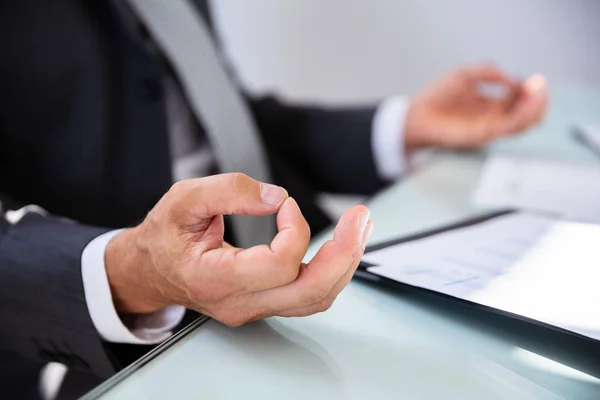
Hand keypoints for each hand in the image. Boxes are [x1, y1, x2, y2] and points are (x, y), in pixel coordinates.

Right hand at [105, 173, 372, 326]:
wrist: (149, 271)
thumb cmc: (164, 235)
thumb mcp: (184, 198)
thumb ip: (229, 190)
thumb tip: (277, 198)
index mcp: (215, 279)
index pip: (278, 266)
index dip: (294, 228)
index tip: (284, 203)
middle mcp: (239, 302)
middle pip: (310, 292)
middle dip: (345, 254)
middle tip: (362, 218)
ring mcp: (253, 308)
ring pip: (315, 298)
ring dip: (344, 263)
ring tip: (360, 227)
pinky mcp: (264, 303)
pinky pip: (307, 295)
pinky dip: (330, 270)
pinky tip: (340, 245)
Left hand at [404, 64, 547, 149]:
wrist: (416, 115)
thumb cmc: (436, 97)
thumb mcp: (466, 75)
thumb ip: (490, 72)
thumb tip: (514, 79)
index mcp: (491, 106)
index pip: (521, 102)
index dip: (532, 92)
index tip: (536, 80)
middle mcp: (492, 119)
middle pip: (528, 115)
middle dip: (539, 101)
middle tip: (541, 87)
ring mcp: (488, 128)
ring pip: (523, 124)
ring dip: (535, 108)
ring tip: (538, 93)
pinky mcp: (481, 135)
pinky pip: (508, 128)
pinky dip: (521, 116)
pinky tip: (525, 103)